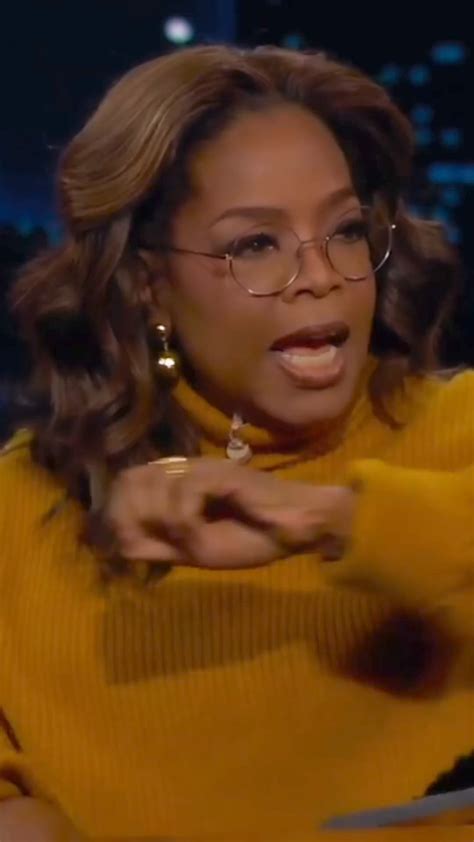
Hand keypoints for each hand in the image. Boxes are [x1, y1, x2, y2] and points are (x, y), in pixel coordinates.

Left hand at [103, 458, 354, 569]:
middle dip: (134, 515)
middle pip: (133, 478)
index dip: (119, 512)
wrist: (295, 529)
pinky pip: (184, 493)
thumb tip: (120, 545)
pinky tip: (198, 536)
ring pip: (156, 484)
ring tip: (184, 540)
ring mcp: (204, 468)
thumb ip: (160, 546)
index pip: (128, 481)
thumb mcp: (195, 550)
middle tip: (156, 541)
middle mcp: (185, 470)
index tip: (130, 543)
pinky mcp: (222, 473)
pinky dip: (184, 521)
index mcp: (177, 484)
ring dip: (162, 520)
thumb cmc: (251, 537)